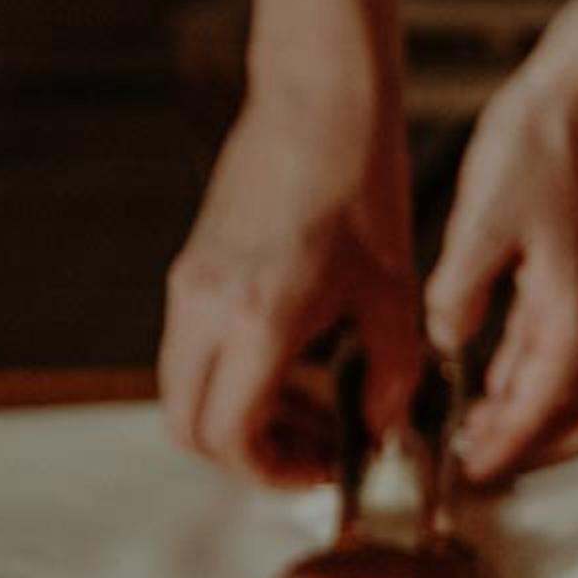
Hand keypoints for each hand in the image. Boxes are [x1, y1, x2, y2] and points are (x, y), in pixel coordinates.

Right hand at [162, 72, 425, 484]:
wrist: (316, 104)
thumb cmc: (363, 188)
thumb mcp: (395, 293)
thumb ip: (393, 373)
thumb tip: (383, 428)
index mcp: (256, 320)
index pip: (229, 436)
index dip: (273, 473)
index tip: (323, 468)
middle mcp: (203, 308)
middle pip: (187, 428)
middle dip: (247, 455)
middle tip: (314, 449)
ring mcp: (187, 287)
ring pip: (182, 390)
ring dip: (237, 417)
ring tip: (314, 407)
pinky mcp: (189, 269)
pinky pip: (190, 350)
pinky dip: (229, 377)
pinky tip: (296, 360)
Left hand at [426, 33, 577, 484]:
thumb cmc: (541, 145)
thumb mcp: (481, 219)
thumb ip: (459, 292)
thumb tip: (444, 344)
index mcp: (570, 309)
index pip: (542, 405)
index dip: (504, 445)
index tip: (467, 471)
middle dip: (538, 447)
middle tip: (479, 458)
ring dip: (535, 414)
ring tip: (477, 425)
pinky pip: (573, 349)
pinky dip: (537, 375)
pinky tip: (493, 369)